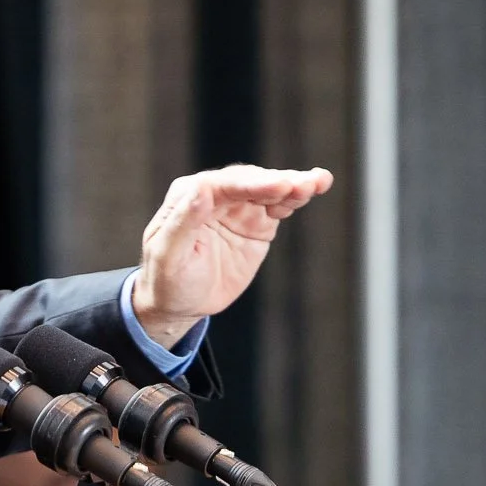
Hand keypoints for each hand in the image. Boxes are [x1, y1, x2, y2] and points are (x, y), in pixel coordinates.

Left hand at [131, 164, 333, 346]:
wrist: (180, 303)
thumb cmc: (166, 280)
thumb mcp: (168, 255)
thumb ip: (183, 221)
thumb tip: (201, 188)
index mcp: (188, 196)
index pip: (223, 184)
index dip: (252, 184)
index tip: (279, 185)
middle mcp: (214, 195)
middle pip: (250, 182)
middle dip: (278, 181)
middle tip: (304, 184)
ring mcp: (238, 208)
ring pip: (268, 190)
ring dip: (294, 184)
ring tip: (319, 181)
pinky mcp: (256, 223)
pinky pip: (278, 206)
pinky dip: (295, 198)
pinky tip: (315, 188)